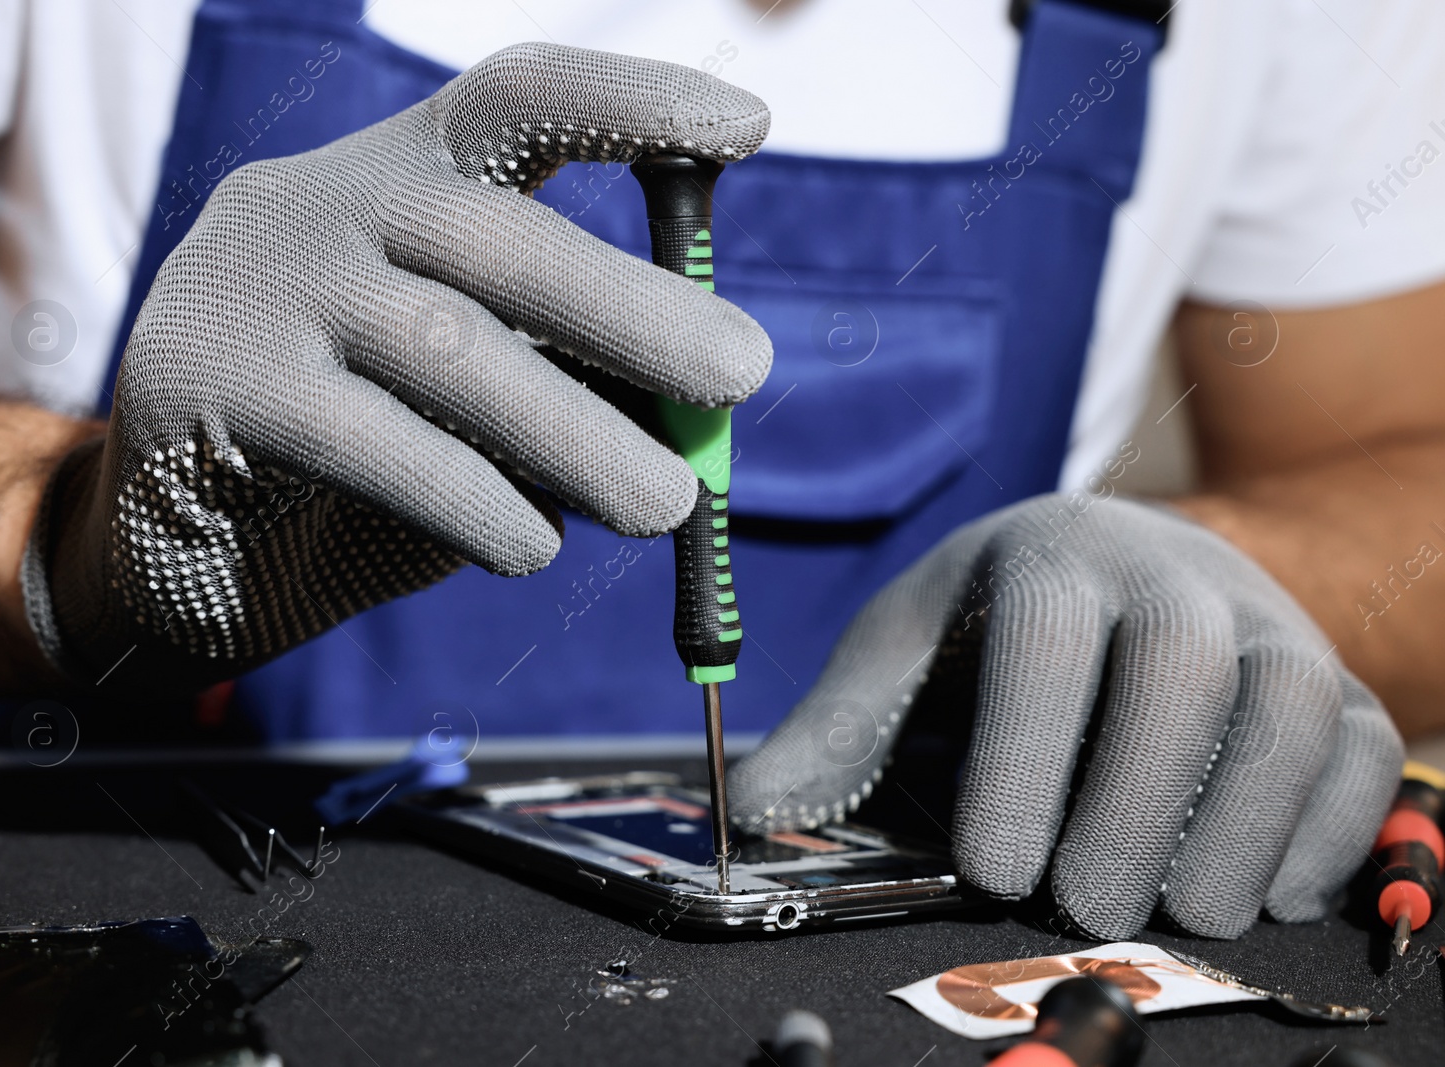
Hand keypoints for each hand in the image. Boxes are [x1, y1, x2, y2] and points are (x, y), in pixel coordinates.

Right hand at [20, 43, 771, 688]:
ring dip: (578, 435)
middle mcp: (323, 203)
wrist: (177, 540)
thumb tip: (702, 400)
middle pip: (499, 240)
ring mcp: (258, 287)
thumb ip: (562, 374)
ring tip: (665, 506)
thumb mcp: (472, 391)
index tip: (751, 124)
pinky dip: (476, 501)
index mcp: (399, 174)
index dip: (633, 102)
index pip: (517, 100)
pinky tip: (532, 547)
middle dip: (635, 309)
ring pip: (448, 350)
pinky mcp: (212, 386)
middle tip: (742, 375)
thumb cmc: (363, 450)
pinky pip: (374, 444)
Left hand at [728, 493, 1403, 938]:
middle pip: (1178, 665)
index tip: (993, 868)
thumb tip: (747, 809)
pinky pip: (1362, 742)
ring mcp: (1265, 617)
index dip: (1025, 756)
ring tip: (1184, 915)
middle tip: (1084, 908)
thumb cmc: (996, 622)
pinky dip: (1326, 825)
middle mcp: (1169, 572)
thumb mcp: (907, 650)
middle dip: (1134, 798)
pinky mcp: (1332, 673)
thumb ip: (836, 725)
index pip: (1046, 639)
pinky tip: (1264, 891)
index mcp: (1050, 557)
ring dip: (1241, 822)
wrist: (1128, 561)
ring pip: (1290, 703)